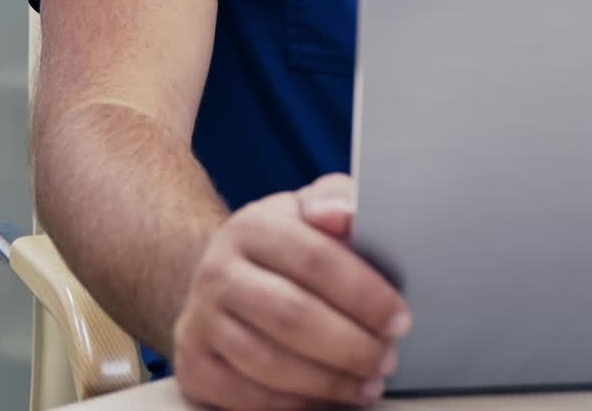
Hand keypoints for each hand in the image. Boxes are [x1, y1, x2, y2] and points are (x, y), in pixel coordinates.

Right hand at [173, 174, 410, 409]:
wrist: (221, 277)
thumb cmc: (284, 243)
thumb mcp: (307, 209)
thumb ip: (334, 201)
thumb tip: (348, 214)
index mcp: (251, 226)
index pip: (314, 259)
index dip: (362, 293)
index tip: (399, 317)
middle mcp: (217, 273)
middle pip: (291, 317)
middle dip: (350, 345)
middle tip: (388, 358)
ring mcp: (199, 323)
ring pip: (269, 365)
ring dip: (328, 381)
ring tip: (369, 384)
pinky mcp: (192, 368)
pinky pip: (247, 398)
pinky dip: (295, 405)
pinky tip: (329, 399)